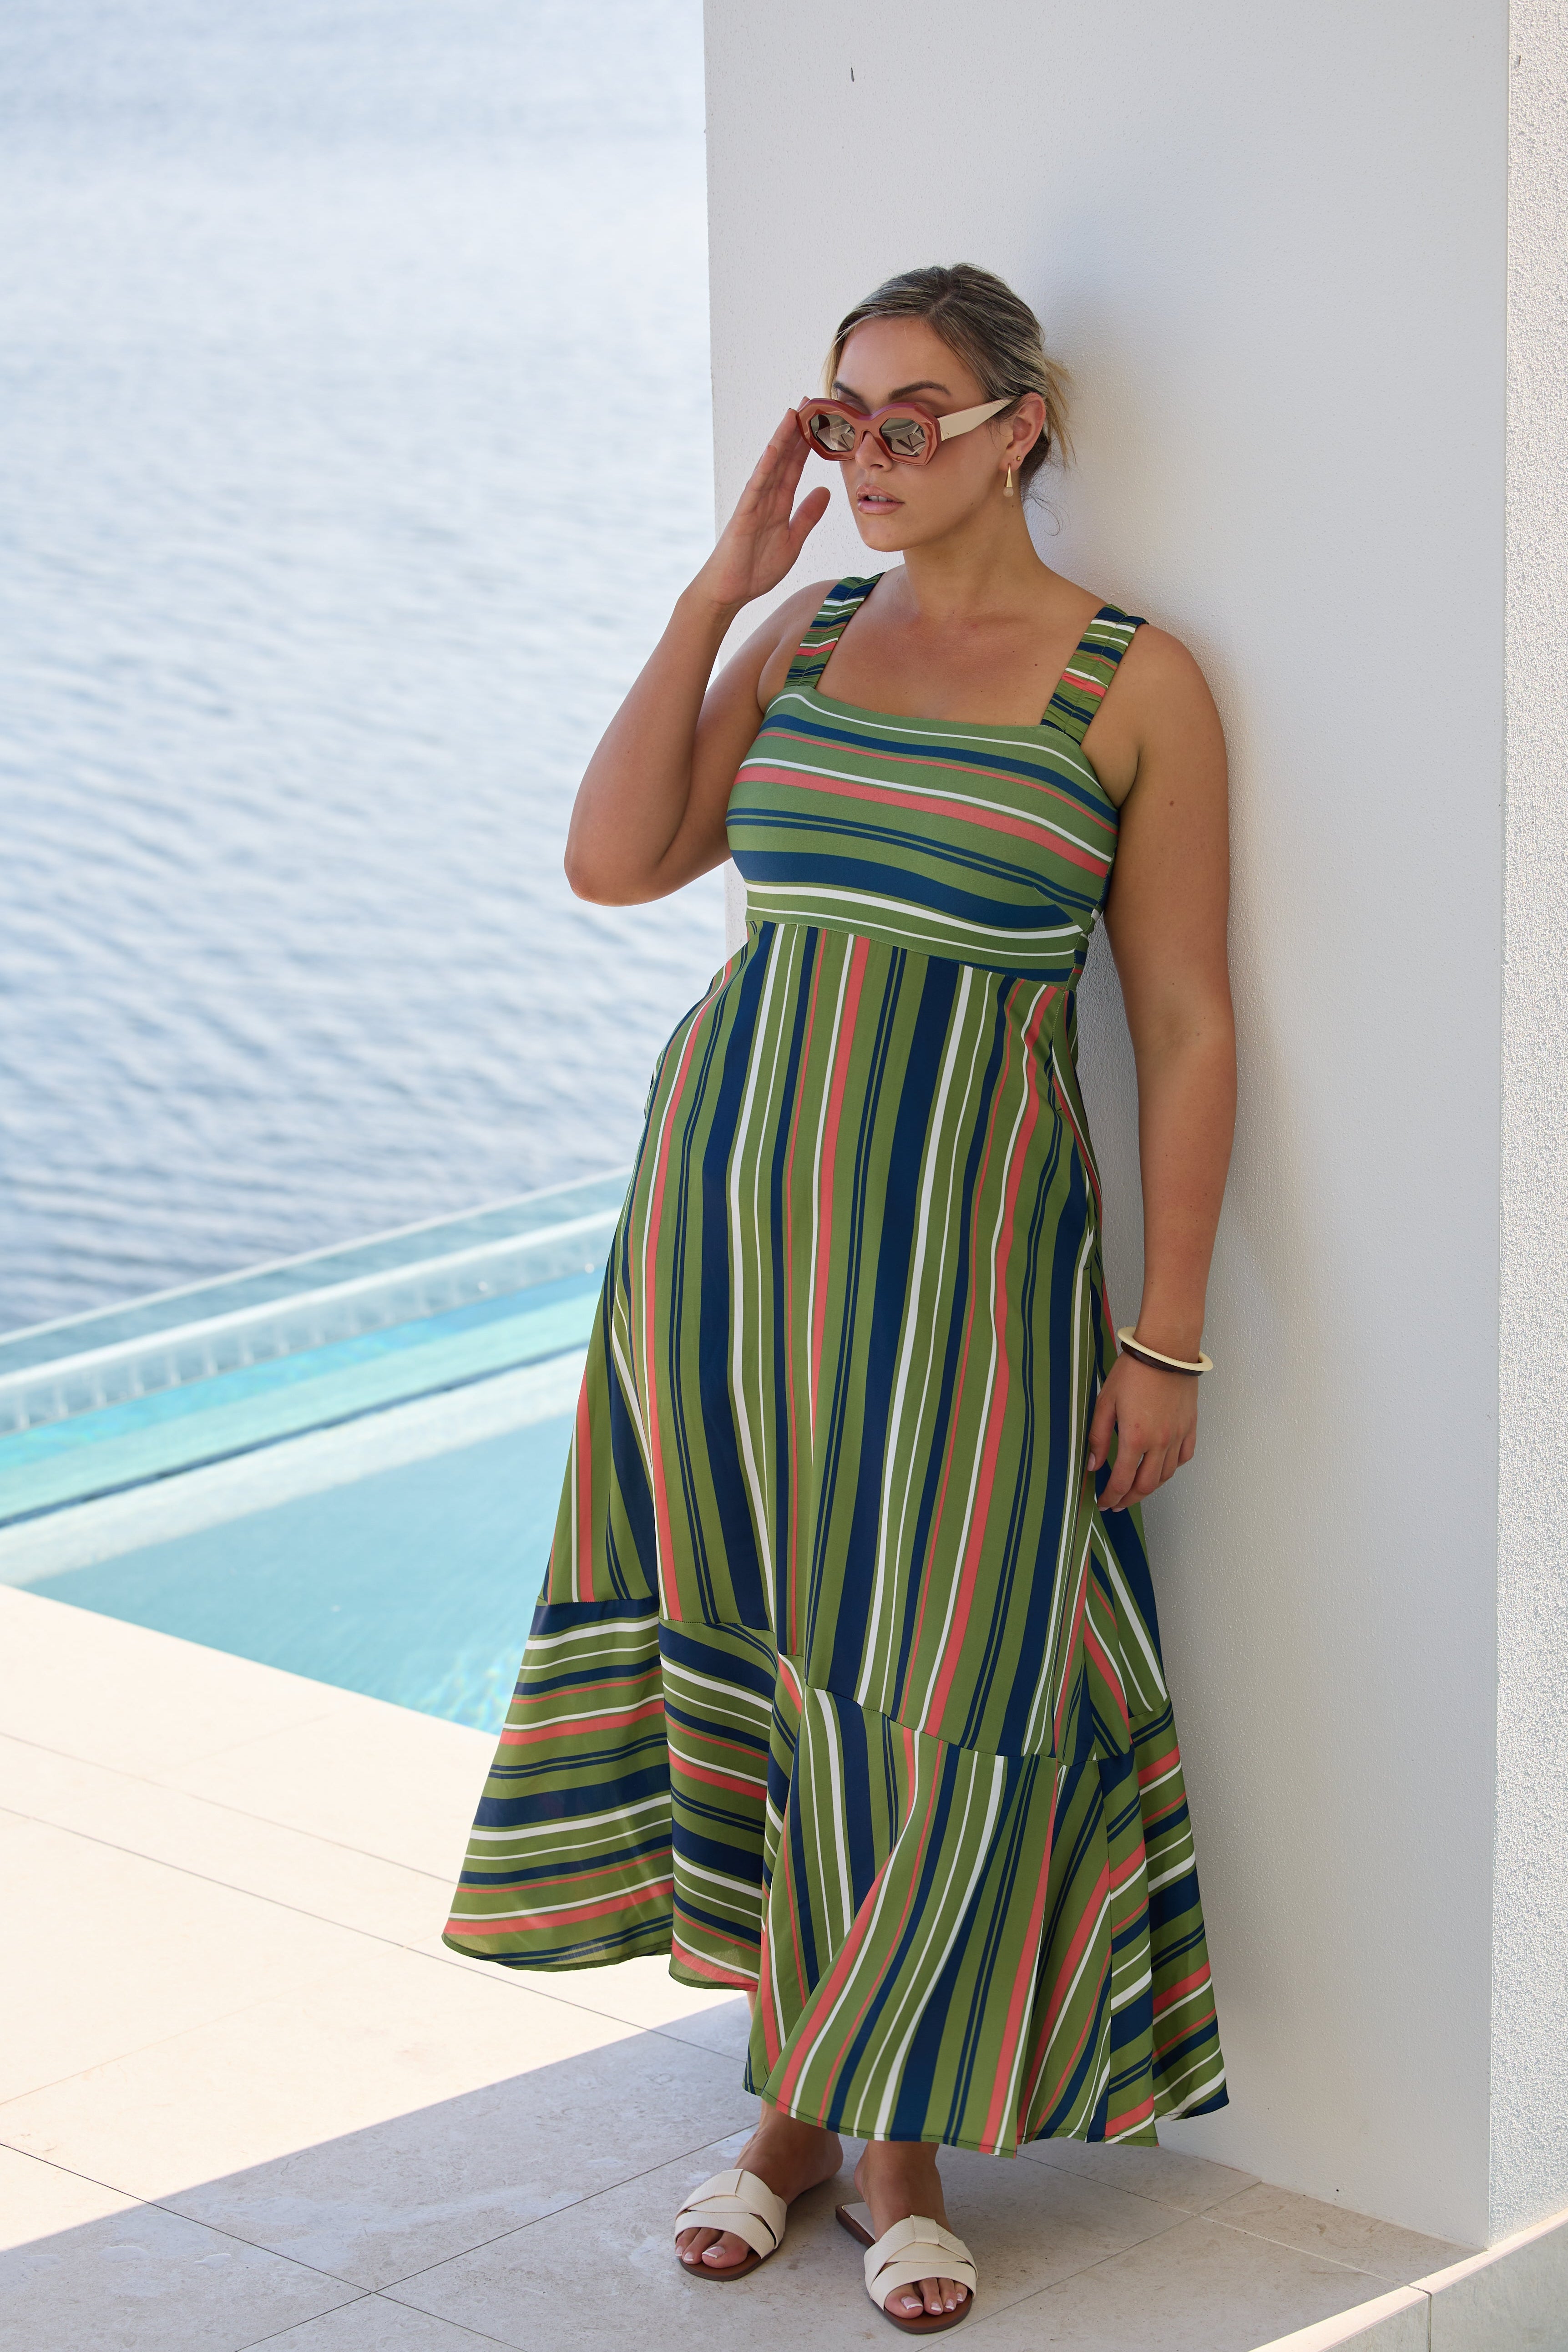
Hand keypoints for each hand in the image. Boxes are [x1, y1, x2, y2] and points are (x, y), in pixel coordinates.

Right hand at [694, 409, 830, 613]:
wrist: (730, 591)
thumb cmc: (756, 567)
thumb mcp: (793, 540)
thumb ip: (807, 516)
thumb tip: (825, 492)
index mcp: (778, 503)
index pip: (795, 467)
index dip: (808, 444)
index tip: (822, 421)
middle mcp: (766, 497)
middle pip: (784, 457)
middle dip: (796, 431)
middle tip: (810, 401)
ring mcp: (754, 503)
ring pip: (770, 465)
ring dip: (781, 439)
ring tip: (793, 413)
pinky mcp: (743, 515)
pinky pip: (755, 486)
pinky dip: (765, 467)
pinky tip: (773, 448)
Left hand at [1085, 1353, 1197, 1512]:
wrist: (1165, 1350)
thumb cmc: (1133, 1372)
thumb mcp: (1105, 1403)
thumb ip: (1098, 1438)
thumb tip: (1094, 1465)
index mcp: (1135, 1437)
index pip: (1122, 1480)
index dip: (1111, 1496)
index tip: (1103, 1503)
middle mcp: (1160, 1442)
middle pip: (1146, 1486)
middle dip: (1129, 1499)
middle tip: (1117, 1503)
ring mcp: (1178, 1436)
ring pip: (1166, 1475)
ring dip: (1149, 1487)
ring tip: (1136, 1489)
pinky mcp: (1190, 1426)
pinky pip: (1184, 1457)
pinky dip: (1171, 1468)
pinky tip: (1160, 1468)